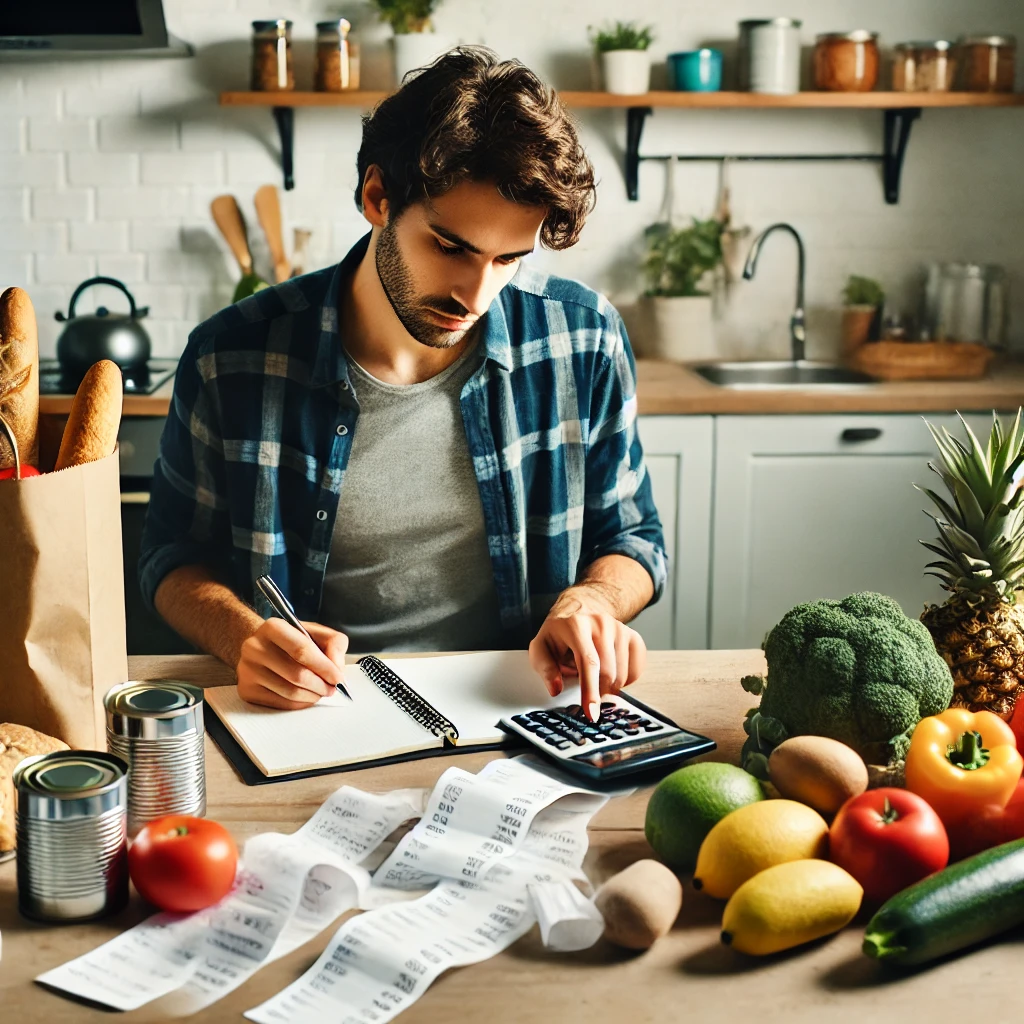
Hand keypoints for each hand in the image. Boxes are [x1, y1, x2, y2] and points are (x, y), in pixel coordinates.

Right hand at [236, 618, 348, 709]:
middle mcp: (255, 647)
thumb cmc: (293, 641)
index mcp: (273, 627)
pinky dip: (299, 703)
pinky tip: (306, 696)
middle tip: (332, 688)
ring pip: (289, 692)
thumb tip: (337, 668)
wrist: (264, 648)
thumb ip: (334, 644)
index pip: (302, 650)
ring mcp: (247, 670)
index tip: (338, 678)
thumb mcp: (316, 632)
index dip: (324, 667)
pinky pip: (280, 703)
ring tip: (320, 691)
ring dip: (312, 696)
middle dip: (321, 685)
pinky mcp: (246, 690)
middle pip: (297, 674)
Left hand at [528, 585, 646, 722]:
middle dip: (599, 692)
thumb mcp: (540, 648)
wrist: (579, 613)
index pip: (588, 662)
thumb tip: (556, 689)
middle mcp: (602, 623)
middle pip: (609, 672)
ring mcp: (620, 628)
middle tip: (588, 694)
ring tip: (595, 677)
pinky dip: (624, 680)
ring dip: (609, 686)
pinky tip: (610, 672)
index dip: (590, 690)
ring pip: (623, 674)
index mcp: (577, 625)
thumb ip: (545, 668)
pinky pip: (636, 670)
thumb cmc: (558, 636)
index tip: (591, 713)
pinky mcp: (633, 636)